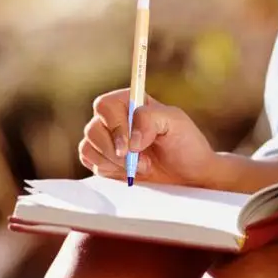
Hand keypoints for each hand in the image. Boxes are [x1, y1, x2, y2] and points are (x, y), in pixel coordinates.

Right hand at [78, 89, 219, 187]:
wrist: (190, 176)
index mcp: (132, 102)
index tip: (130, 145)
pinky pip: (89, 162)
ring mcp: (108, 140)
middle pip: (93, 128)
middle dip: (115, 149)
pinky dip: (108, 169)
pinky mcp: (105, 160)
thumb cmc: (186, 144)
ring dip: (114, 162)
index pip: (105, 105)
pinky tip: (128, 171)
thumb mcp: (176, 122)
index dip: (114, 125)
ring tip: (141, 165)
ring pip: (88, 147)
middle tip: (138, 158)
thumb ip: (150, 118)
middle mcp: (116, 119)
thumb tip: (130, 138)